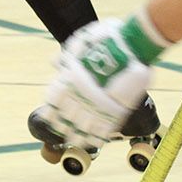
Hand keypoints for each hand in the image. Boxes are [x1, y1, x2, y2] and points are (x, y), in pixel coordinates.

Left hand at [43, 16, 160, 150]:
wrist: (133, 43)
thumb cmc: (107, 39)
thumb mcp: (81, 43)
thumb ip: (67, 56)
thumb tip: (54, 62)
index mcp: (69, 78)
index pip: (54, 100)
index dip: (50, 111)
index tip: (49, 117)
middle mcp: (80, 93)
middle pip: (66, 117)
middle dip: (63, 126)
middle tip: (62, 133)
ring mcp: (98, 103)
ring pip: (83, 127)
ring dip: (78, 135)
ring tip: (76, 142)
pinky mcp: (116, 110)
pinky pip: (104, 129)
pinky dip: (99, 137)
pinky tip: (96, 142)